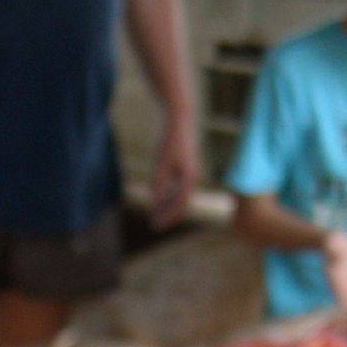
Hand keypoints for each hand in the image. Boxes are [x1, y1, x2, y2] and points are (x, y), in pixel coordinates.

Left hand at [149, 115, 199, 230]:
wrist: (180, 120)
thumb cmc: (170, 141)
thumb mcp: (161, 163)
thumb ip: (159, 183)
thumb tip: (156, 201)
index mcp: (189, 178)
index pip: (180, 205)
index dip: (168, 217)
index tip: (156, 225)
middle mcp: (193, 178)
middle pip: (180, 203)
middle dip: (167, 215)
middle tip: (154, 225)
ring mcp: (190, 173)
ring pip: (179, 196)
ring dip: (167, 206)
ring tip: (155, 214)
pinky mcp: (186, 167)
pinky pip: (178, 187)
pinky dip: (169, 195)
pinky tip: (159, 199)